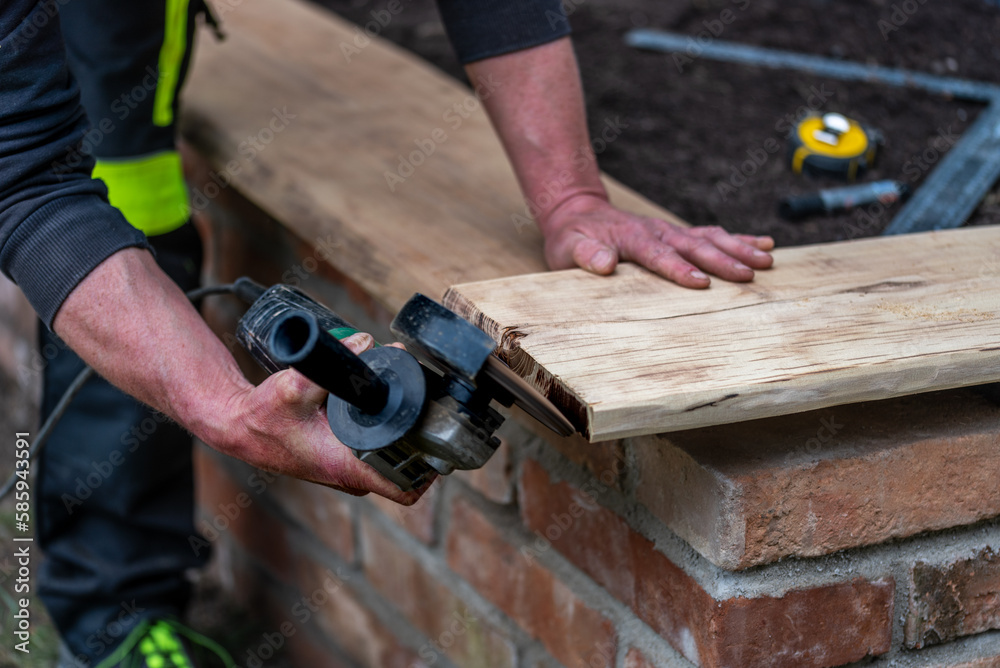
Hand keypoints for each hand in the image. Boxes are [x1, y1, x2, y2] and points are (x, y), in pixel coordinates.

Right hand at [218, 333, 427, 504]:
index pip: (404, 488)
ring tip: (408, 395)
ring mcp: (348, 470)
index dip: (428, 468)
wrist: (239, 426)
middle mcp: (351, 476)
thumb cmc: (263, 416)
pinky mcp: (344, 459)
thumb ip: (331, 365)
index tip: (436, 437)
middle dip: (420, 435)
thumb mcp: (292, 387)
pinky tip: (389, 404)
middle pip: (408, 467)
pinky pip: (378, 450)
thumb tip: (366, 342)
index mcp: (346, 469)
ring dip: (404, 431)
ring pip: (393, 457)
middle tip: (424, 400)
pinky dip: (387, 430)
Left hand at [539, 194, 774, 286]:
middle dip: (723, 260)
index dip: (679, 269)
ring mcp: (670, 231)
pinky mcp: (678, 233)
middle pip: (694, 246)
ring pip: (710, 238)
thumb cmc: (572, 237)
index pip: (659, 256)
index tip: (702, 283)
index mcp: (632, 239)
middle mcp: (657, 232)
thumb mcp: (568, 248)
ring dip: (739, 248)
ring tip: (767, 261)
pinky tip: (764, 244)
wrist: (578, 211)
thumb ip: (586, 255)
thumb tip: (605, 264)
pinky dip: (739, 238)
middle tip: (749, 275)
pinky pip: (711, 234)